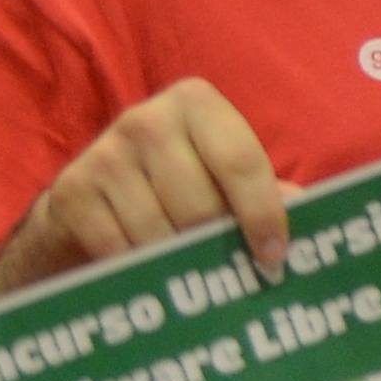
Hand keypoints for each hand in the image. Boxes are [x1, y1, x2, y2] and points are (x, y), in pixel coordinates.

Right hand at [0, 79, 288, 303]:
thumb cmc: (176, 187)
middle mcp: (147, 119)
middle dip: (218, 247)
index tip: (273, 257)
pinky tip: (146, 273)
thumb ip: (266, 191)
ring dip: (178, 264)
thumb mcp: (221, 177)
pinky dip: (139, 270)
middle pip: (200, 206)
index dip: (262, 214)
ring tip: (189, 275)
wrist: (86, 201)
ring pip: (160, 233)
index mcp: (196, 104)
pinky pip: (120, 249)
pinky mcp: (72, 191)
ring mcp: (104, 153)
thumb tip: (308, 211)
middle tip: (229, 273)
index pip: (240, 161)